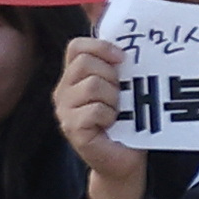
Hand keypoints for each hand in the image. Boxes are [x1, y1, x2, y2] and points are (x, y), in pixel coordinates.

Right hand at [55, 37, 144, 198]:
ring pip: (93, 85)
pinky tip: (113, 125)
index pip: (77, 47)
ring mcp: (65, 111)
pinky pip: (95, 110)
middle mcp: (64, 92)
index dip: (101, 47)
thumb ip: (121, 67)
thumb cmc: (129, 123)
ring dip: (115, 98)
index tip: (123, 58)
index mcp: (75, 78)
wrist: (126, 161)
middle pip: (86, 63)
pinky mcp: (72, 129)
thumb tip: (135, 37)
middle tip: (122, 95)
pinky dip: (111, 116)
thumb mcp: (126, 89)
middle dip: (113, 76)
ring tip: (119, 112)